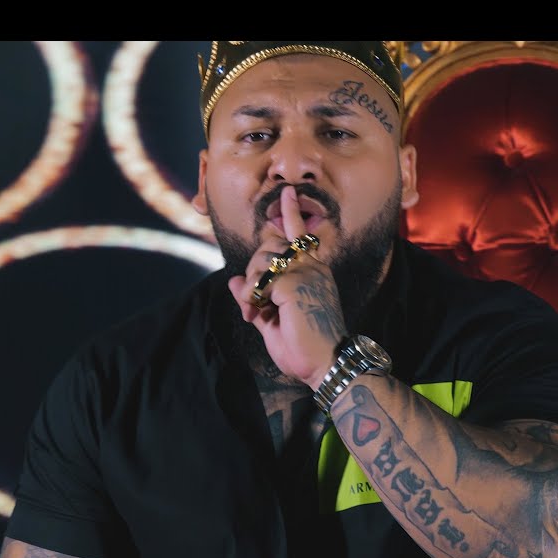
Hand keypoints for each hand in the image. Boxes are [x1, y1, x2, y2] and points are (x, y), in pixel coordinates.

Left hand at [227, 185, 348, 390]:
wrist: (324, 364)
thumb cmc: (303, 348)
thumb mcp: (273, 321)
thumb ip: (255, 298)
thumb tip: (233, 281)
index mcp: (314, 273)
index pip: (299, 235)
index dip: (290, 213)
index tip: (286, 193)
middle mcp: (312, 268)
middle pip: (271, 246)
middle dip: (254, 269)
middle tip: (253, 301)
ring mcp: (305, 273)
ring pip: (264, 258)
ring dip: (251, 285)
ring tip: (255, 310)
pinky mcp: (294, 283)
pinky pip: (260, 279)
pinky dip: (251, 296)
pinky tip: (256, 313)